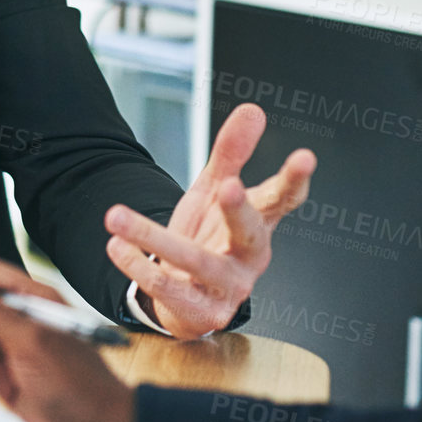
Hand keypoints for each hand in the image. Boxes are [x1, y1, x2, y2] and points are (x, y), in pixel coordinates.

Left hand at [111, 103, 314, 338]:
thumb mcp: (214, 190)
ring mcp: (228, 288)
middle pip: (250, 233)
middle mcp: (250, 258)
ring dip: (155, 239)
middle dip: (240, 210)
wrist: (187, 295)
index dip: (295, 180)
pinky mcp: (201, 311)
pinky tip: (116, 246)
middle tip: (229, 186)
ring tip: (118, 215)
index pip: (283, 199)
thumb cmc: (209, 237)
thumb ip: (231, 153)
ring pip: (196, 262)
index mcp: (260, 223)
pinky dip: (139, 266)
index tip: (305, 157)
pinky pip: (168, 288)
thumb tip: (252, 109)